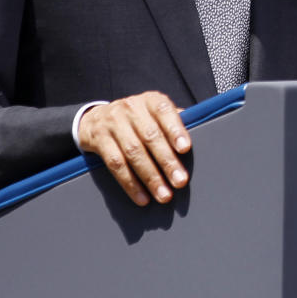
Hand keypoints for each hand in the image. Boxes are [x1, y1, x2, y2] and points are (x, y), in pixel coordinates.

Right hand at [77, 91, 190, 206]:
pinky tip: (142, 197)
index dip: (175, 129)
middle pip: (150, 136)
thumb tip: (201, 132)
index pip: (164, 111)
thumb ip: (173, 121)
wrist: (95, 119)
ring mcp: (113, 123)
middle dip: (167, 161)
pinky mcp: (98, 140)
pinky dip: (130, 184)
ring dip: (150, 177)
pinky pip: (115, 164)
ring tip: (164, 195)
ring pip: (133, 153)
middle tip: (180, 181)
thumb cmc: (136, 118)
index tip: (186, 148)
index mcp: (150, 100)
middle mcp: (131, 108)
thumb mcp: (153, 112)